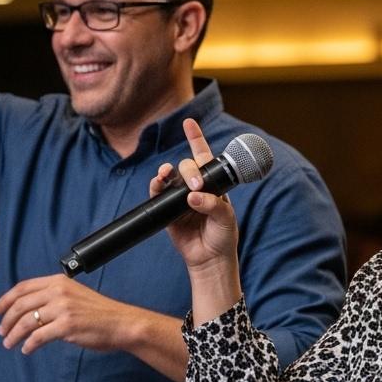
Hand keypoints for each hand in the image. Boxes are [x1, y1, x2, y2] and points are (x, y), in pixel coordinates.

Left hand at [0, 272, 145, 354]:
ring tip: (9, 344)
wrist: (121, 323)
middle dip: (6, 320)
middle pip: (20, 305)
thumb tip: (29, 309)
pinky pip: (38, 337)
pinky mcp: (66, 326)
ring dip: (13, 335)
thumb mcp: (75, 295)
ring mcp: (62, 309)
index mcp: (59, 282)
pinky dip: (29, 345)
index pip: (23, 287)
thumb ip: (54, 296)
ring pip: (26, 322)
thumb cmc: (100, 313)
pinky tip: (27, 349)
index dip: (6, 299)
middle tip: (2, 332)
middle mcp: (59, 292)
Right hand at [151, 118, 239, 276]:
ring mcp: (180, 197)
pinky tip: (158, 183)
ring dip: (167, 172)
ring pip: (170, 177)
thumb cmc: (222, 236)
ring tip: (166, 175)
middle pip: (187, 166)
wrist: (209, 259)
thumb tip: (193, 196)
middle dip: (189, 170)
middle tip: (195, 186)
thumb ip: (213, 205)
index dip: (196, 138)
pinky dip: (156, 186)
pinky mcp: (166, 210)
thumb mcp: (226, 219)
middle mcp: (195, 186)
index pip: (204, 157)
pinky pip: (157, 194)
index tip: (189, 122)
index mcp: (213, 183)